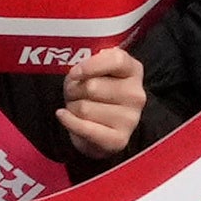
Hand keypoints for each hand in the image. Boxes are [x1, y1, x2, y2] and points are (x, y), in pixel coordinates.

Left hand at [57, 44, 146, 158]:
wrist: (100, 129)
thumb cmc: (96, 94)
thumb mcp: (95, 70)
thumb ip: (92, 62)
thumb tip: (79, 72)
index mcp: (133, 71)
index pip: (117, 60)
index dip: (91, 65)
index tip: (76, 72)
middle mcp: (136, 95)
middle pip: (92, 86)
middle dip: (74, 89)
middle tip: (75, 93)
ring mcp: (130, 119)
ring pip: (84, 108)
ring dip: (72, 107)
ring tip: (77, 107)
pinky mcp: (119, 140)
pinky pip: (83, 128)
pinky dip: (68, 121)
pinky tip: (64, 116)